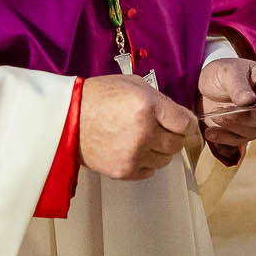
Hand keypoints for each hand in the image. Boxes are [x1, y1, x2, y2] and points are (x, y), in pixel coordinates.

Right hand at [80, 74, 198, 180]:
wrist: (67, 119)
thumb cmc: (97, 97)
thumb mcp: (132, 84)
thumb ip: (158, 99)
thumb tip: (177, 115)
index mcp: (147, 106)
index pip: (185, 122)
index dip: (188, 123)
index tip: (185, 124)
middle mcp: (144, 132)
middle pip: (177, 143)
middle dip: (175, 136)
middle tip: (165, 131)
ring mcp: (134, 154)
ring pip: (165, 159)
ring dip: (160, 150)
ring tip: (146, 139)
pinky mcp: (124, 170)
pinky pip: (150, 171)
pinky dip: (147, 162)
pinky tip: (136, 150)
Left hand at [197, 58, 255, 149]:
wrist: (210, 85)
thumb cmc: (224, 72)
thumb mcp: (228, 72)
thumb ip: (238, 85)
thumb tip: (249, 100)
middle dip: (242, 117)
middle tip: (221, 111)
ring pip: (251, 131)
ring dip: (231, 126)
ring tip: (214, 116)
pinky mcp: (245, 131)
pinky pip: (238, 139)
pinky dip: (223, 138)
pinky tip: (210, 133)